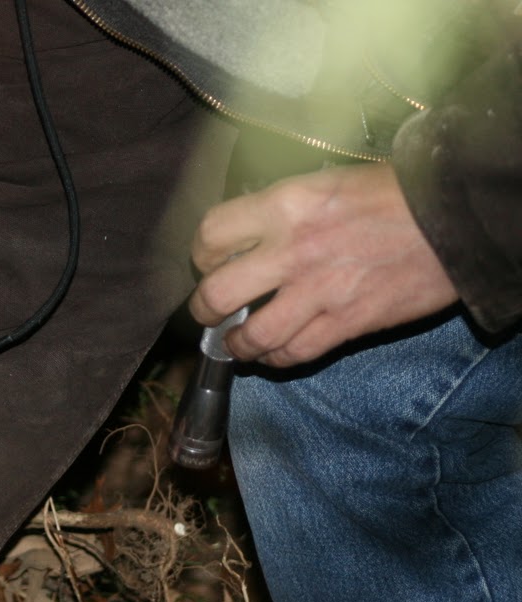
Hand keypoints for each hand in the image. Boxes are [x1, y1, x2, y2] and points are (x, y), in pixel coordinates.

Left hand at [188, 163, 458, 367]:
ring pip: (250, 336)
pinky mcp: (346, 324)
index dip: (203, 254)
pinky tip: (274, 353)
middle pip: (216, 294)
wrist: (456, 218)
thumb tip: (249, 236)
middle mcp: (292, 250)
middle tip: (210, 311)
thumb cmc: (395, 194)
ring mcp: (318, 292)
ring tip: (238, 343)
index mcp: (286, 204)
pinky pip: (293, 354)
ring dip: (237, 345)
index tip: (210, 263)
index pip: (212, 235)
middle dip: (204, 309)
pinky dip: (276, 359)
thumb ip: (284, 210)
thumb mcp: (328, 183)